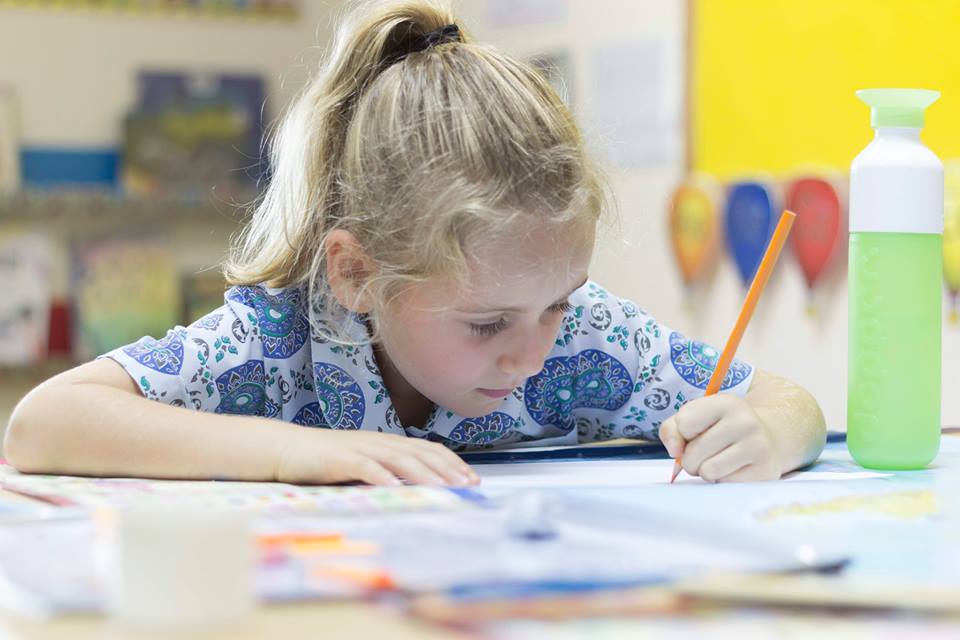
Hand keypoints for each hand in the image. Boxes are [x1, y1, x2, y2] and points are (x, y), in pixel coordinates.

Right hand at [275, 428, 479, 486]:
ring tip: (443, 486)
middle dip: (447, 468)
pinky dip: (381, 475)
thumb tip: (417, 488)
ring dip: (424, 473)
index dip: (451, 462)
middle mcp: (379, 442)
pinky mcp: (340, 459)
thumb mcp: (364, 465)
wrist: (287, 449)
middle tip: (468, 484)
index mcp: (387, 443)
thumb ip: (388, 472)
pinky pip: (364, 466)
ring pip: (399, 458)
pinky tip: (394, 486)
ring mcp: (361, 448)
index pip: (427, 449)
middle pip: (420, 453)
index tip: (471, 478)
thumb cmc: (326, 461)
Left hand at [659, 394, 781, 481]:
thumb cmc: (721, 429)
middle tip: (707, 452)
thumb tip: (675, 451)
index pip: (684, 423)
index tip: (696, 430)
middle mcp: (745, 421)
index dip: (683, 432)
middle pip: (692, 453)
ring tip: (718, 460)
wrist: (769, 439)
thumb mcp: (696, 418)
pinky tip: (735, 468)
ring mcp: (758, 446)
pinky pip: (724, 484)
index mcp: (725, 403)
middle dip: (691, 458)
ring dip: (706, 471)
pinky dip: (723, 480)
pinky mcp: (765, 471)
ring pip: (707, 471)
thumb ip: (672, 430)